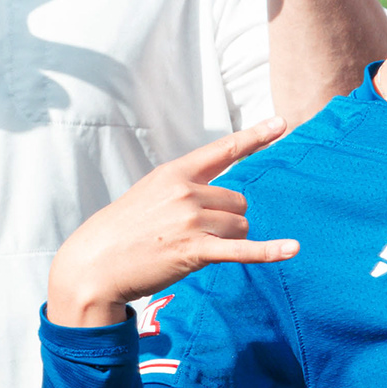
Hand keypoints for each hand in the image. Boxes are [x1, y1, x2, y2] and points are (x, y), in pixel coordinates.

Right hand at [43, 120, 294, 325]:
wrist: (94, 263)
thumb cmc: (123, 231)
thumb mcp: (150, 194)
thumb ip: (186, 189)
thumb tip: (226, 201)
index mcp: (175, 173)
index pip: (224, 150)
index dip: (256, 136)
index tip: (282, 123)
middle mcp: (186, 192)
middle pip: (239, 202)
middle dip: (228, 220)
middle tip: (195, 234)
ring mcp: (191, 221)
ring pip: (240, 226)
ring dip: (228, 240)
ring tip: (193, 248)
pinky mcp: (195, 251)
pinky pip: (242, 249)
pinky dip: (270, 251)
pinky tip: (292, 249)